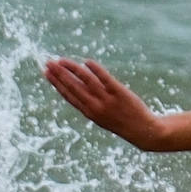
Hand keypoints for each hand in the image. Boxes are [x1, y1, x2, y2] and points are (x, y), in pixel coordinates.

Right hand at [42, 59, 161, 147]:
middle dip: (59, 74)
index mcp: (89, 113)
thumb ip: (90, 102)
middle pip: (73, 87)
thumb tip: (79, 84)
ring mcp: (107, 100)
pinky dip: (95, 70)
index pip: (68, 95)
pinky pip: (105, 79)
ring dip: (72, 69)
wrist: (143, 131)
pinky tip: (87, 61)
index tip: (46, 73)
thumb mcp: (102, 116)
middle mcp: (95, 106)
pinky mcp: (119, 93)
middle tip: (48, 62)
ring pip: (86, 81)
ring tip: (61, 60)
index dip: (56, 84)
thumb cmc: (122, 122)